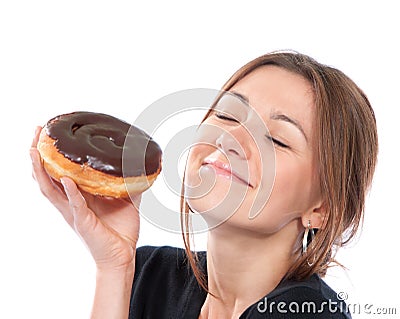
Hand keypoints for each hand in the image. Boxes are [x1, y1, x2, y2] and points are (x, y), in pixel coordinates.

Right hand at [30, 126, 140, 270]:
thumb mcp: (124, 200)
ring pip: (50, 189)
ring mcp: (74, 212)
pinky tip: (66, 179)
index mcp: (79, 197)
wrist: (123, 254)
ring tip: (35, 151)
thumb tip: (138, 165)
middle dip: (37, 155)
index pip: (58, 173)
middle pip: (46, 177)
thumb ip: (127, 183)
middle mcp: (71, 203)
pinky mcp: (82, 222)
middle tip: (35, 133)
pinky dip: (70, 191)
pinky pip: (75, 204)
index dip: (50, 155)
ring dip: (41, 170)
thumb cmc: (120, 230)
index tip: (47, 134)